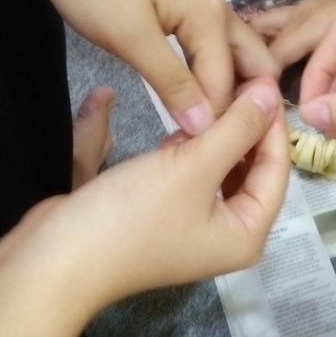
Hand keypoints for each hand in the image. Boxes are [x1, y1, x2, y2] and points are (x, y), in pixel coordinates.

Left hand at [7, 0, 278, 134]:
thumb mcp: (130, 37)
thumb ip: (172, 82)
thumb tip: (206, 127)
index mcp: (211, 16)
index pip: (229, 84)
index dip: (216, 122)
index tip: (199, 154)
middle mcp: (219, 11)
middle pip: (257, 66)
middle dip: (246, 105)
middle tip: (218, 141)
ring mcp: (204, 10)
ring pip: (237, 59)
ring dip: (230, 92)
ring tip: (206, 129)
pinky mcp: (186, 12)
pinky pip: (215, 52)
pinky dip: (212, 78)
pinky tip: (192, 100)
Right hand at [39, 78, 288, 310]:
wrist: (58, 258)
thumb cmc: (134, 215)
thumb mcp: (193, 167)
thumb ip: (236, 129)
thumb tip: (269, 93)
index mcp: (247, 234)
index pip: (276, 169)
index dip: (272, 124)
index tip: (263, 78)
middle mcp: (227, 234)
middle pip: (249, 170)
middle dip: (244, 128)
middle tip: (238, 79)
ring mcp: (193, 226)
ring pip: (217, 169)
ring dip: (214, 136)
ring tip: (213, 94)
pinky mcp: (162, 214)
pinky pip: (188, 175)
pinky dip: (188, 150)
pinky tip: (181, 125)